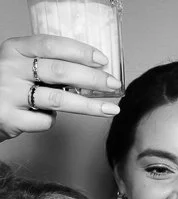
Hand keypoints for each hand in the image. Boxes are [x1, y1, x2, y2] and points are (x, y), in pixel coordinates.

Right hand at [0, 35, 120, 141]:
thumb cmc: (8, 86)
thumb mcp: (20, 66)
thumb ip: (46, 65)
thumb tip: (92, 72)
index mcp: (14, 49)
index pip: (51, 45)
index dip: (80, 51)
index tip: (103, 60)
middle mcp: (10, 68)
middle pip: (60, 71)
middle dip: (92, 78)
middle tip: (114, 85)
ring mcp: (9, 93)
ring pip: (58, 99)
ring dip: (89, 105)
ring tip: (111, 109)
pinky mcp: (11, 117)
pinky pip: (45, 121)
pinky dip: (52, 120)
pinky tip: (49, 117)